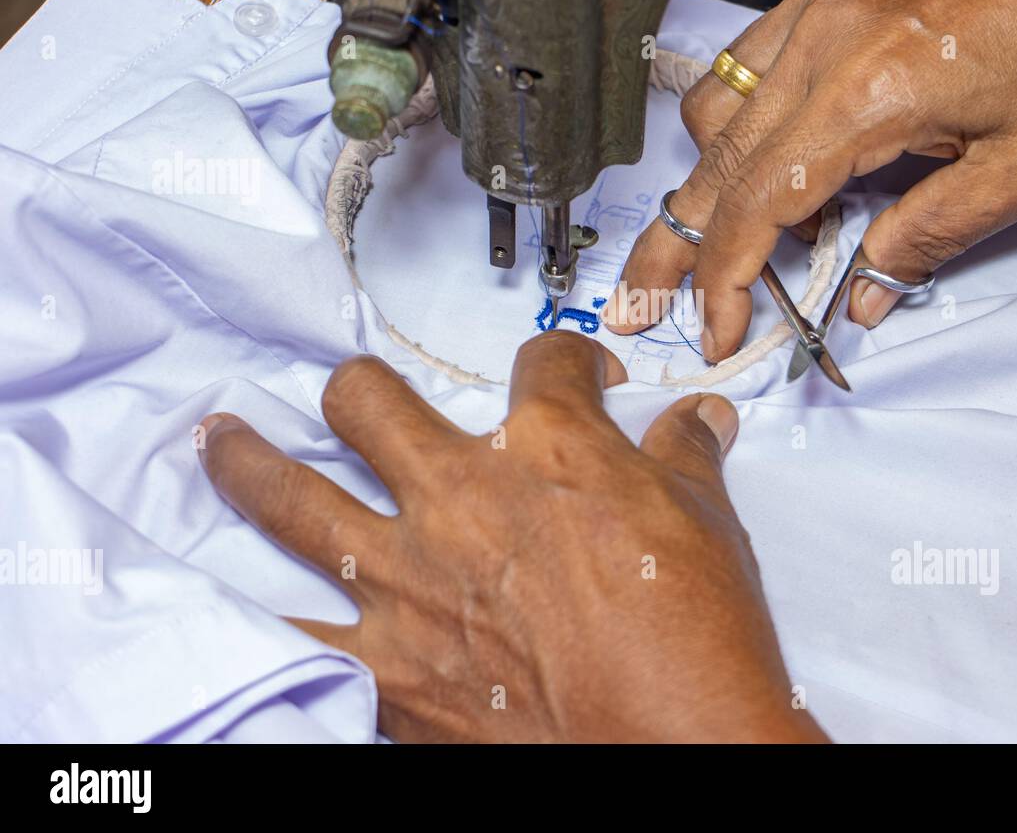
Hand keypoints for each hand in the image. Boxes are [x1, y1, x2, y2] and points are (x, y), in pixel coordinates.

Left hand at [197, 334, 825, 742]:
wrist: (675, 744)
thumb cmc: (697, 638)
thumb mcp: (707, 524)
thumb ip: (687, 457)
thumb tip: (696, 421)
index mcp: (547, 446)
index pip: (544, 361)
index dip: (570, 361)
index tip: (582, 378)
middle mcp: (460, 494)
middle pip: (370, 400)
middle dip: (368, 387)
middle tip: (366, 400)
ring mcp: (411, 578)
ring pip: (295, 494)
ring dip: (251, 461)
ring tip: (221, 440)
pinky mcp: (390, 666)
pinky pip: (298, 638)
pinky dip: (266, 622)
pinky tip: (235, 601)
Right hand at [603, 0, 1016, 359]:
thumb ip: (930, 239)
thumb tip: (865, 294)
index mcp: (869, 92)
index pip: (759, 204)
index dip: (726, 279)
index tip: (719, 326)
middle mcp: (823, 43)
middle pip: (710, 165)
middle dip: (672, 247)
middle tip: (643, 301)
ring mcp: (814, 10)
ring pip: (713, 114)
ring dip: (708, 187)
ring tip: (738, 239)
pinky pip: (743, 67)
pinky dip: (738, 130)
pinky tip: (770, 161)